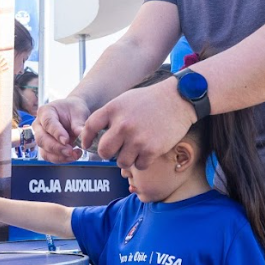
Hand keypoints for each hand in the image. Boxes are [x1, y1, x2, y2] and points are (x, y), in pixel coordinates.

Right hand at [33, 97, 91, 162]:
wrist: (74, 115)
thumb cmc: (74, 111)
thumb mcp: (79, 113)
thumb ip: (79, 125)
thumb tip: (82, 138)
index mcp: (45, 112)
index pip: (48, 123)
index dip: (56, 133)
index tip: (66, 140)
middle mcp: (39, 125)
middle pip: (41, 139)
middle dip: (57, 148)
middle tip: (70, 151)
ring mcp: (41, 138)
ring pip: (44, 151)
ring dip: (59, 156)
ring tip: (75, 155)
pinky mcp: (45, 148)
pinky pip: (50, 157)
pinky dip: (61, 159)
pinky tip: (73, 156)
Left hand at [81, 80, 195, 169]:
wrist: (178, 99)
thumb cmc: (150, 100)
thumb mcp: (125, 100)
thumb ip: (110, 115)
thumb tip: (96, 133)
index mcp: (113, 109)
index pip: (89, 127)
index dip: (85, 138)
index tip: (87, 145)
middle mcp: (123, 125)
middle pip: (103, 151)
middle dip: (107, 154)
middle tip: (115, 151)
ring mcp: (137, 138)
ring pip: (121, 162)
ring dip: (126, 159)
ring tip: (134, 150)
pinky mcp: (152, 149)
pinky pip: (139, 165)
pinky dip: (142, 162)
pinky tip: (147, 152)